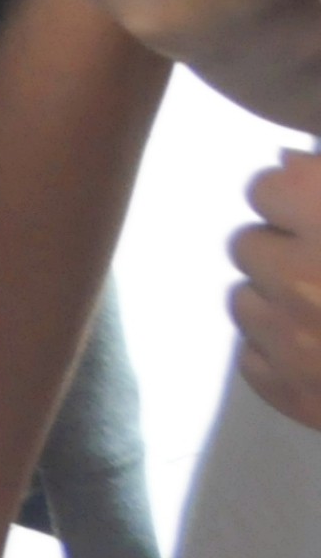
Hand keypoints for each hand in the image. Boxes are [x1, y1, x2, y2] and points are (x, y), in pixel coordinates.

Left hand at [234, 150, 320, 427]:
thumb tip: (282, 160)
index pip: (264, 186)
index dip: (292, 199)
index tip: (312, 210)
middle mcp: (301, 271)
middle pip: (246, 244)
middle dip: (281, 251)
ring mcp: (294, 339)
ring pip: (243, 302)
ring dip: (276, 304)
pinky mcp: (297, 396)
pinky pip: (253, 362)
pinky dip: (279, 358)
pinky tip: (318, 356)